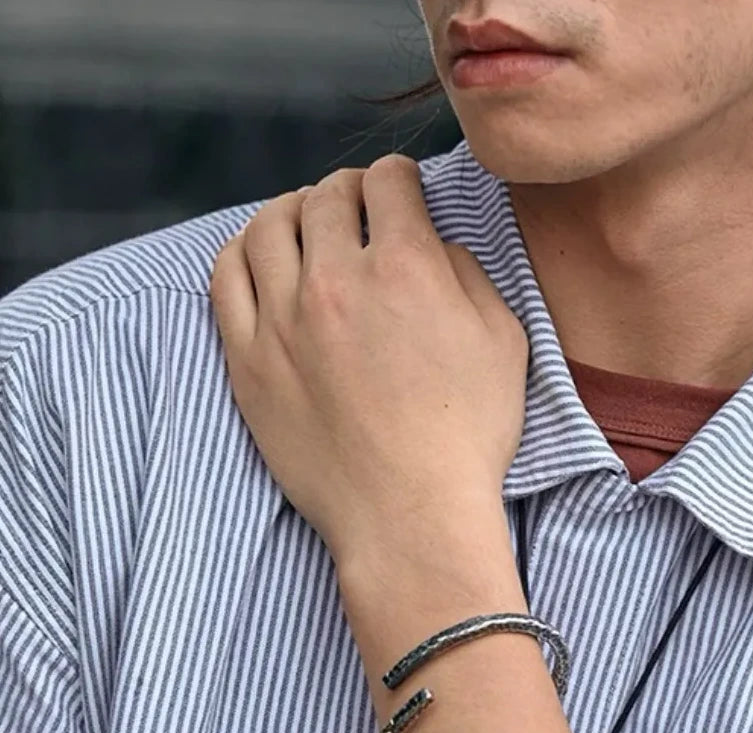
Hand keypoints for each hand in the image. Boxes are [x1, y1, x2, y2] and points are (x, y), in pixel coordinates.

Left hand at [208, 154, 529, 581]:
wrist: (410, 516)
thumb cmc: (468, 437)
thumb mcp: (504, 345)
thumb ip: (470, 276)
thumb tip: (436, 245)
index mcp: (407, 268)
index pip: (389, 183)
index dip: (399, 176)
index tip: (401, 186)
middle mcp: (337, 280)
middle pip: (326, 197)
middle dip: (348, 190)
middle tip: (359, 204)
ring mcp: (282, 319)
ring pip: (269, 225)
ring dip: (293, 210)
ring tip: (307, 223)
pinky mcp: (247, 359)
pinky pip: (227, 277)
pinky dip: (243, 250)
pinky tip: (261, 255)